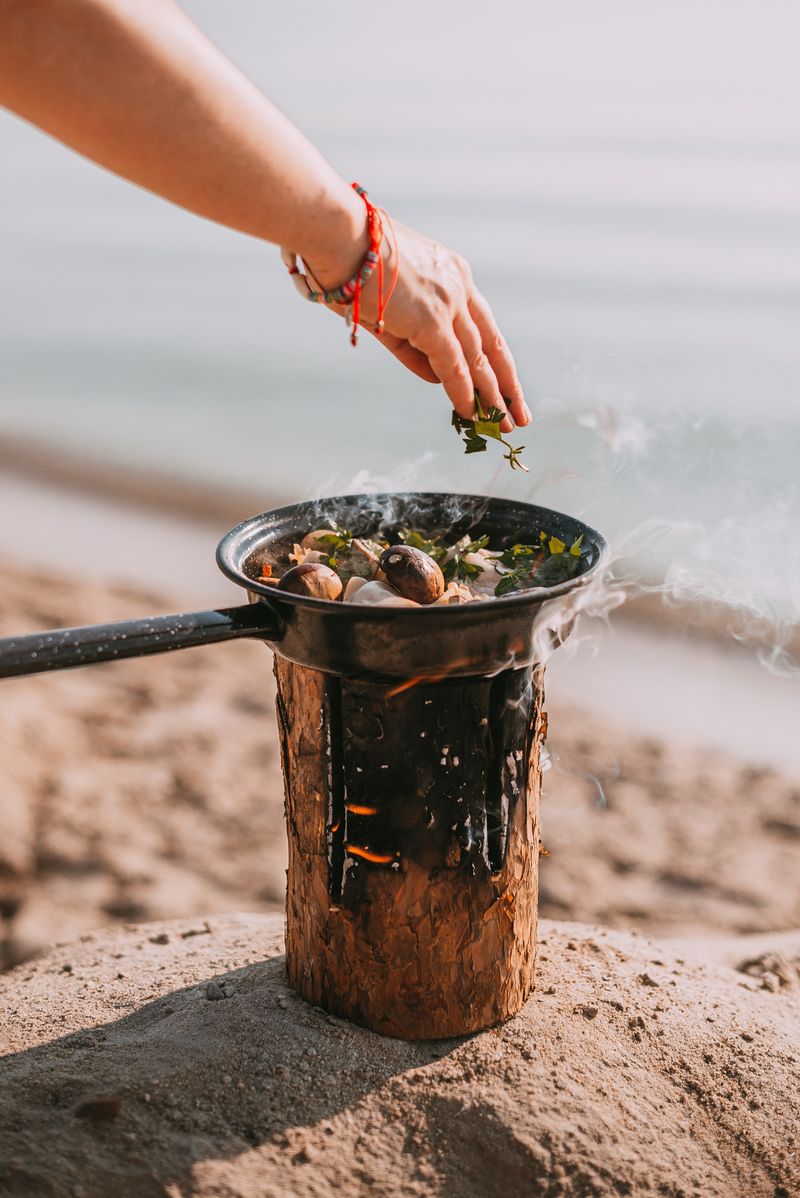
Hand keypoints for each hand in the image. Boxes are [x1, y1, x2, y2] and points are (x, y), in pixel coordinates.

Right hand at [305, 220, 529, 433]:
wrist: (337, 232)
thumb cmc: (351, 263)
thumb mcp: (390, 303)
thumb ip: (414, 345)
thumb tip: (437, 377)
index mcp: (452, 274)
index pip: (481, 324)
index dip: (494, 358)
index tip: (505, 382)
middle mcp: (458, 286)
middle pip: (491, 344)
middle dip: (506, 382)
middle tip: (519, 413)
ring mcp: (448, 302)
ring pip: (479, 359)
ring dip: (493, 395)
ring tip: (505, 424)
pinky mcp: (431, 320)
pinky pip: (454, 367)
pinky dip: (464, 394)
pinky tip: (472, 416)